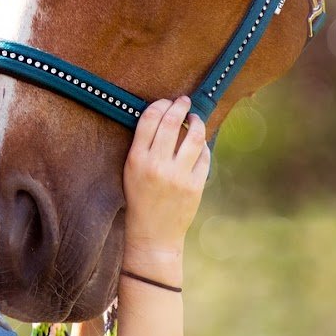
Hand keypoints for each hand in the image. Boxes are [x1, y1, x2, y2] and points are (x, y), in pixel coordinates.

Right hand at [122, 97, 209, 274]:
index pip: (149, 120)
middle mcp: (156, 165)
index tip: (166, 102)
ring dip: (196, 122)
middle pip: (171, 123)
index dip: (159, 105)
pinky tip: (199, 143)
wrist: (152, 235)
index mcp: (136, 160)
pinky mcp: (194, 186)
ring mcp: (177, 176)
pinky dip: (203, 145)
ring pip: (193, 136)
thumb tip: (163, 117)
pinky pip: (204, 156)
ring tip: (196, 118)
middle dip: (179, 107)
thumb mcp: (131, 172)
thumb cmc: (139, 200)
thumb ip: (143, 147)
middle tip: (184, 101)